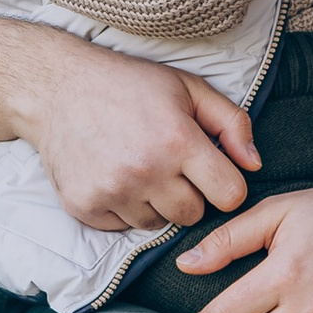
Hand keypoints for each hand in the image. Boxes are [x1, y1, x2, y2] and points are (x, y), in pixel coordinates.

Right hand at [18, 35, 258, 232]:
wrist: (57, 88)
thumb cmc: (129, 85)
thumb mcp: (188, 88)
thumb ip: (232, 123)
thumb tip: (255, 165)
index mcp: (178, 140)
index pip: (230, 196)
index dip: (226, 185)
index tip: (211, 172)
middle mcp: (146, 170)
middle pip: (194, 215)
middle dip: (189, 195)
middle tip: (169, 166)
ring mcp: (112, 191)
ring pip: (158, 224)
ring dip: (155, 203)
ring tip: (139, 168)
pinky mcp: (84, 206)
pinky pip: (123, 227)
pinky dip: (123, 208)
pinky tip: (114, 177)